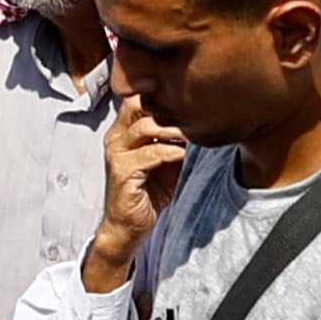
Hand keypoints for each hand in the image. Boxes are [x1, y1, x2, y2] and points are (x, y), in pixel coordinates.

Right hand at [82, 92, 187, 289]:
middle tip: (194, 112)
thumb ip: (177, 139)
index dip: (161, 94)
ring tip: (193, 133)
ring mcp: (116, 154)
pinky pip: (150, 154)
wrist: (131, 225)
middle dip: (168, 106)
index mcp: (124, 130)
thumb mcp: (167, 160)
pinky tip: (184, 154)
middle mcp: (116, 137)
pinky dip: (170, 151)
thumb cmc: (150, 192)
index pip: (139, 99)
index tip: (189, 97)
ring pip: (145, 127)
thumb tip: (204, 120)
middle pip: (138, 104)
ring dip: (173, 129)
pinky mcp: (122, 172)